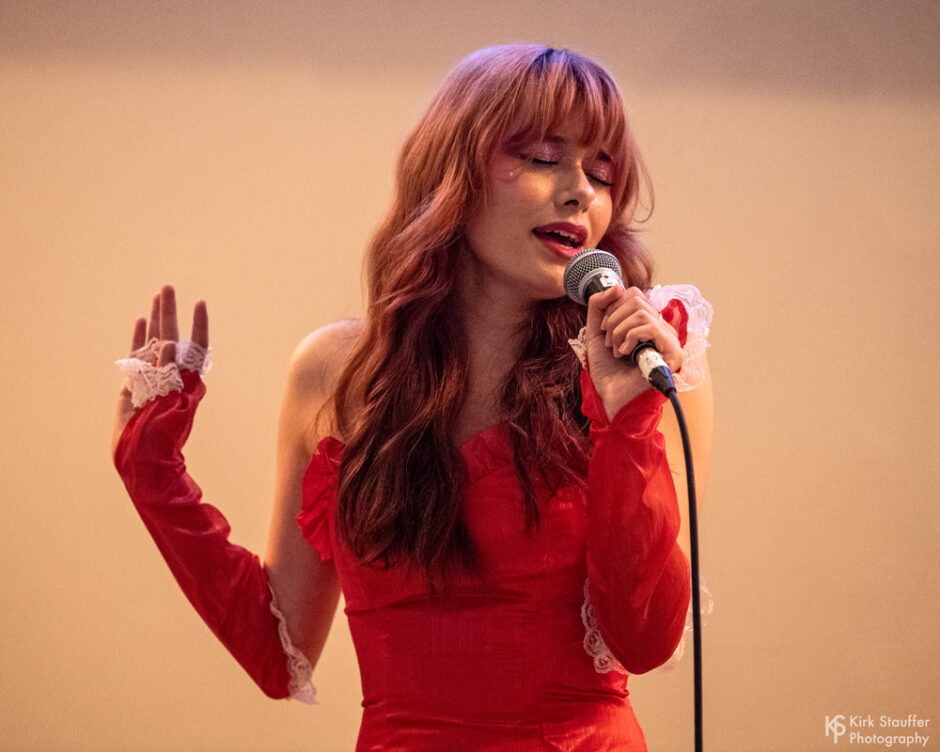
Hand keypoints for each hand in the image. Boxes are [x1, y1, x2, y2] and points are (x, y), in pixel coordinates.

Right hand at [112, 285, 208, 455]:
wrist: (143, 459)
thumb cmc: (163, 437)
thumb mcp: (172, 404)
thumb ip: (170, 374)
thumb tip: (169, 345)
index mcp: (186, 380)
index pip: (195, 347)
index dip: (198, 326)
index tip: (200, 304)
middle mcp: (170, 375)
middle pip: (172, 336)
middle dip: (171, 312)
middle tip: (168, 287)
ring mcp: (153, 378)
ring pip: (155, 341)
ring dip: (157, 319)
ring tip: (158, 295)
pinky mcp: (136, 384)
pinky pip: (137, 356)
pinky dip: (139, 338)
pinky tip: (142, 320)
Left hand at [583, 285, 684, 417]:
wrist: (611, 398)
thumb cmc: (607, 371)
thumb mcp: (596, 332)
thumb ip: (599, 307)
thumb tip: (616, 286)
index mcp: (647, 323)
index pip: (634, 294)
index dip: (613, 307)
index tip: (604, 329)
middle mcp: (662, 329)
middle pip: (637, 299)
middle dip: (613, 319)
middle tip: (609, 341)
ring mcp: (670, 341)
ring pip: (642, 312)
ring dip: (619, 331)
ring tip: (616, 350)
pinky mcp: (673, 353)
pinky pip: (650, 327)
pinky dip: (629, 338)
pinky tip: (625, 354)